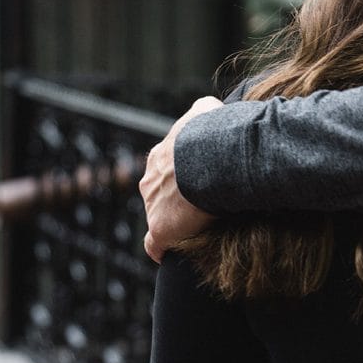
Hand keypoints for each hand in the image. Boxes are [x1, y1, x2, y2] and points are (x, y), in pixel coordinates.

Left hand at [140, 96, 222, 261]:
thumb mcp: (207, 110)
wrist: (210, 157)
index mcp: (161, 156)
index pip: (166, 169)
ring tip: (195, 228)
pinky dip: (161, 249)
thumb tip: (210, 109)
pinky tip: (170, 253)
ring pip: (158, 217)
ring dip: (173, 222)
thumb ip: (203, 110)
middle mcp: (150, 179)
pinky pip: (155, 245)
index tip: (198, 182)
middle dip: (174, 199)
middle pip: (158, 193)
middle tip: (199, 206)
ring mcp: (152, 205)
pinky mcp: (160, 228)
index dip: (182, 177)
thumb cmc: (212, 133)